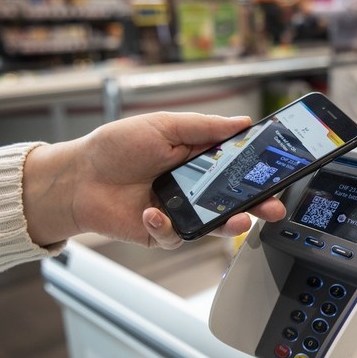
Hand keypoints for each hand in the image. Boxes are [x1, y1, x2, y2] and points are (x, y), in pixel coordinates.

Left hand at [22, 112, 286, 249]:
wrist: (76, 178)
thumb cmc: (114, 147)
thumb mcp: (162, 126)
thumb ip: (203, 127)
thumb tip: (241, 122)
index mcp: (197, 158)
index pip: (236, 165)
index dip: (258, 169)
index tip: (280, 170)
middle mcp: (193, 187)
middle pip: (234, 199)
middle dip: (257, 204)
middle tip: (274, 206)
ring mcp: (180, 211)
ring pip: (213, 224)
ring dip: (229, 223)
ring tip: (239, 220)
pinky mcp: (162, 232)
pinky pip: (176, 235)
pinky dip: (166, 225)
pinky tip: (153, 212)